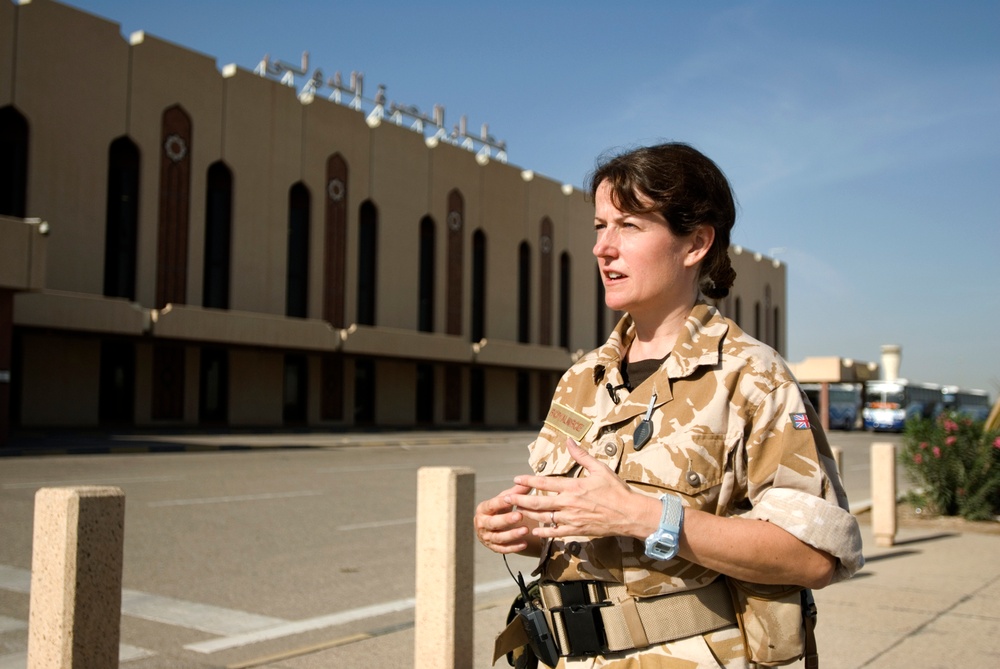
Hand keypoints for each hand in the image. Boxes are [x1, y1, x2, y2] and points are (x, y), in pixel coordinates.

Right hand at [474, 482, 537, 554]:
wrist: (490, 527)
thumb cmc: (499, 510)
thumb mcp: (504, 500)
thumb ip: (515, 492)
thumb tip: (529, 483)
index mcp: (483, 509)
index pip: (491, 505)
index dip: (501, 502)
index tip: (512, 499)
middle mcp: (482, 524)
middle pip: (493, 523)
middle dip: (506, 520)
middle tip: (520, 516)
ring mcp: (486, 537)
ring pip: (498, 538)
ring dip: (512, 534)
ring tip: (526, 530)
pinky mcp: (493, 547)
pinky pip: (503, 549)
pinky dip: (513, 547)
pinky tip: (524, 544)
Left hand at [507, 439, 658, 540]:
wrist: (629, 514)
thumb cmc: (616, 491)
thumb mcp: (600, 469)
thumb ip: (582, 456)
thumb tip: (569, 441)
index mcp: (573, 487)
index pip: (545, 483)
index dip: (528, 482)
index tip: (516, 480)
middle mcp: (569, 504)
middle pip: (539, 503)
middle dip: (521, 501)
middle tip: (507, 499)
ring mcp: (571, 519)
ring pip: (544, 518)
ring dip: (529, 515)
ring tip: (516, 512)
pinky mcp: (577, 531)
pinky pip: (556, 533)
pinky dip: (544, 532)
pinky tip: (535, 530)